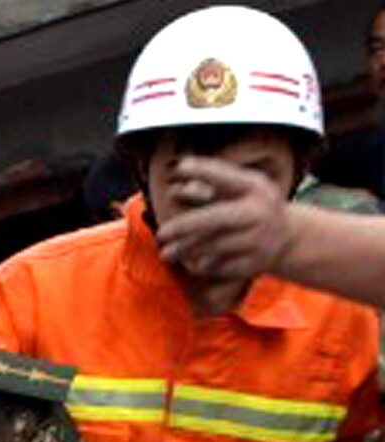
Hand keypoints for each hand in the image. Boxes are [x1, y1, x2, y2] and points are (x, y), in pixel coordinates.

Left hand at [156, 156, 288, 280]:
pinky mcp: (254, 265)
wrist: (287, 239)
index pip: (227, 176)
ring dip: (187, 250)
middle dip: (185, 226)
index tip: (177, 168)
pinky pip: (221, 267)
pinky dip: (203, 266)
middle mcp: (260, 213)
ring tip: (167, 253)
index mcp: (256, 188)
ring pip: (215, 247)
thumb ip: (209, 186)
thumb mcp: (237, 190)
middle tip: (161, 234)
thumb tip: (176, 189)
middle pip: (217, 219)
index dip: (203, 170)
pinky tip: (192, 263)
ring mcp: (259, 241)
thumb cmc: (250, 208)